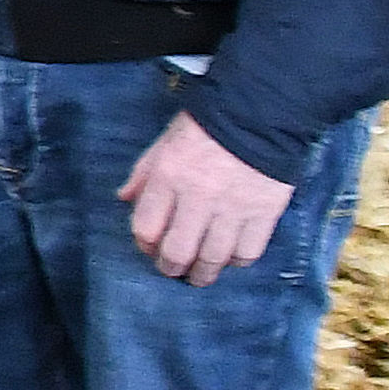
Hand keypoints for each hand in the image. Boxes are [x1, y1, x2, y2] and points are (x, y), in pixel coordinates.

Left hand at [118, 109, 294, 284]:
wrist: (260, 113)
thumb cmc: (206, 127)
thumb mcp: (164, 142)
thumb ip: (143, 173)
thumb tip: (123, 199)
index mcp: (168, 175)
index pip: (146, 227)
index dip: (144, 245)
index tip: (150, 249)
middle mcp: (198, 195)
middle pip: (178, 250)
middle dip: (171, 267)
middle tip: (173, 270)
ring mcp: (233, 206)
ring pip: (213, 257)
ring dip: (203, 273)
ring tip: (200, 276)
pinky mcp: (265, 212)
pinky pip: (248, 251)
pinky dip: (237, 261)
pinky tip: (231, 258)